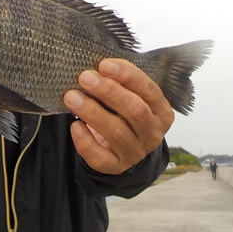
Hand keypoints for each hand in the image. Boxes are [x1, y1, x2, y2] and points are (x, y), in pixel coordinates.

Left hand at [63, 59, 173, 174]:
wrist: (118, 148)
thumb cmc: (122, 113)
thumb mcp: (128, 96)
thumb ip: (118, 82)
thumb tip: (95, 66)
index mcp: (161, 110)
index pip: (149, 90)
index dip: (127, 75)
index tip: (104, 64)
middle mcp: (153, 132)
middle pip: (135, 110)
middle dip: (109, 91)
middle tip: (85, 77)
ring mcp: (136, 152)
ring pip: (117, 132)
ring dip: (92, 112)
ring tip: (71, 97)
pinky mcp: (116, 166)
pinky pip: (101, 157)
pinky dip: (85, 141)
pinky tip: (74, 126)